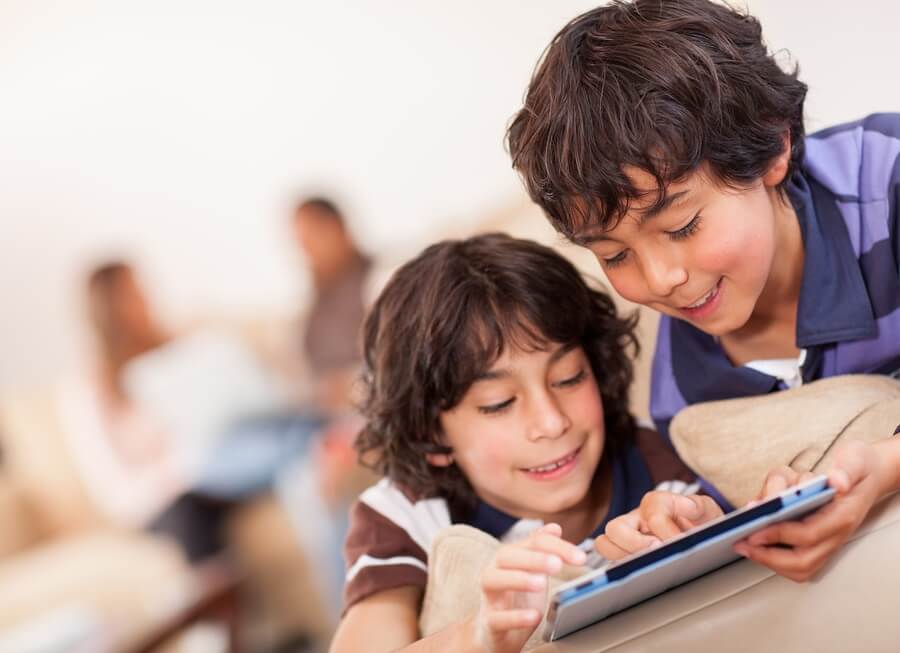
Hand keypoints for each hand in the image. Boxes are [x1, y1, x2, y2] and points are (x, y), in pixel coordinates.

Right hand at [474, 523, 586, 652]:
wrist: (497, 634)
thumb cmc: (517, 599)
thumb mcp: (532, 572)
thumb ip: (542, 550)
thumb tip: (554, 527)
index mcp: (509, 557)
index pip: (532, 542)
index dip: (557, 546)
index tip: (580, 557)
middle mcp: (494, 571)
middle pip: (506, 556)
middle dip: (533, 557)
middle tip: (557, 565)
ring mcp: (489, 598)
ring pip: (492, 580)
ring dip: (518, 579)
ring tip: (541, 584)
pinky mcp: (489, 623)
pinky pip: (496, 618)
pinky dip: (515, 617)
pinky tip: (534, 616)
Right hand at [594, 492, 722, 560]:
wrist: (704, 539)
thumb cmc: (702, 525)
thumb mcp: (708, 511)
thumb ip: (700, 506)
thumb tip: (688, 508)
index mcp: (656, 504)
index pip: (651, 512)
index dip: (665, 529)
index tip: (680, 541)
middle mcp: (636, 520)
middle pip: (614, 528)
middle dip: (634, 543)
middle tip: (657, 553)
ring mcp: (628, 538)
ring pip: (605, 544)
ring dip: (623, 557)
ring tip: (648, 566)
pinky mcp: (627, 556)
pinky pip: (611, 562)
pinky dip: (622, 569)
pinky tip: (644, 576)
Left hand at [734, 440, 884, 581]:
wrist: (870, 475)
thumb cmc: (858, 467)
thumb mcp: (854, 458)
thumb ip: (845, 469)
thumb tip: (836, 482)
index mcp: (842, 514)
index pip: (808, 533)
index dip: (778, 533)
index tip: (753, 530)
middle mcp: (836, 534)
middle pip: (803, 560)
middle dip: (769, 555)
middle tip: (741, 544)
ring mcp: (829, 542)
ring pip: (801, 568)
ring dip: (770, 561)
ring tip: (744, 547)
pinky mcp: (821, 543)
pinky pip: (800, 563)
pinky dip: (777, 560)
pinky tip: (757, 546)